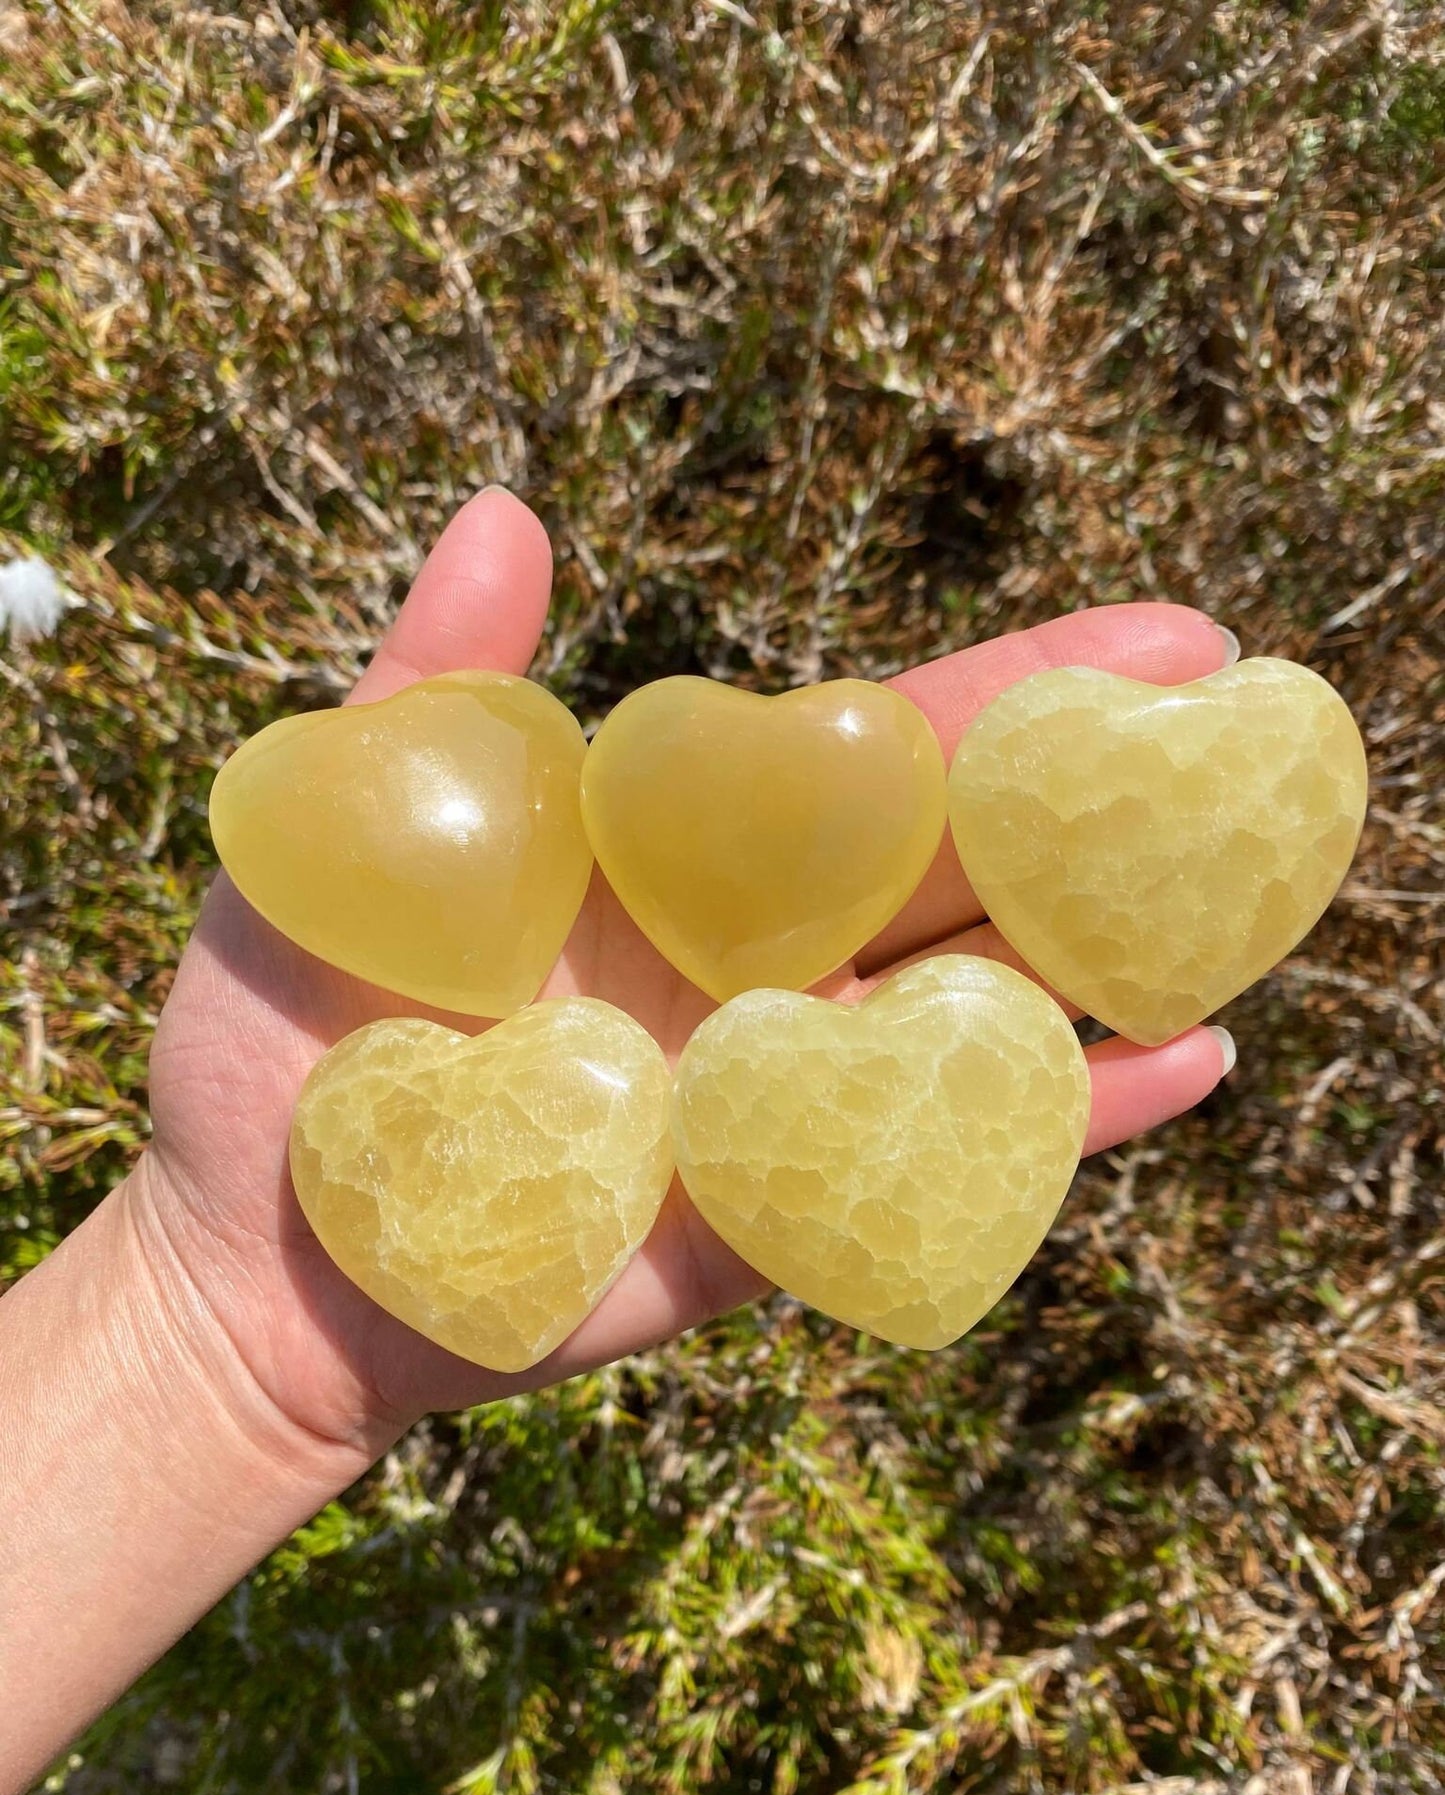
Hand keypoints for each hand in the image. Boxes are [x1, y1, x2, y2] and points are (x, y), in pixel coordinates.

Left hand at [138, 487, 1234, 1457]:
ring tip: (1257, 887)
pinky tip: (1191, 1063)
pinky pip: (938, 1163)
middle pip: (964, 869)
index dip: (1015, 697)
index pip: (876, 759)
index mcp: (681, 855)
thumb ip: (442, 685)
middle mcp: (759, 962)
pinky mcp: (779, 1217)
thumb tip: (510, 513)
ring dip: (1119, 949)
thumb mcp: (353, 828)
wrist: (258, 1251)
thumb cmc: (288, 1032)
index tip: (1160, 641)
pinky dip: (1066, 1124)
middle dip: (1105, 799)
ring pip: (983, 1008)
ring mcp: (782, 1089)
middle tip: (1256, 730)